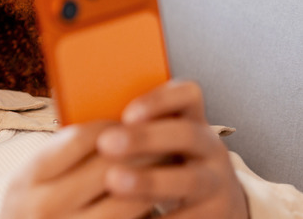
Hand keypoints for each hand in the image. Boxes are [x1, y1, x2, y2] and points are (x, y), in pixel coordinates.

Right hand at [1, 121, 153, 218]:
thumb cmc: (32, 212)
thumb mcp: (31, 182)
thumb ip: (62, 157)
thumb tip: (116, 125)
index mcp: (28, 178)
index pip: (80, 138)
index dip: (113, 126)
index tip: (131, 122)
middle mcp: (46, 206)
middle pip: (108, 167)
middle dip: (142, 151)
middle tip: (165, 141)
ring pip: (128, 201)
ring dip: (154, 182)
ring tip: (168, 170)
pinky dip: (152, 212)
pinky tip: (161, 203)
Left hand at [96, 81, 248, 217]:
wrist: (214, 203)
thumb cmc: (169, 165)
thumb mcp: (159, 143)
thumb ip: (133, 131)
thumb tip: (84, 128)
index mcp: (192, 121)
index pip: (187, 95)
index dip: (159, 100)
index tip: (126, 114)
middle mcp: (209, 147)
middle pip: (186, 134)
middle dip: (145, 138)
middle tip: (107, 143)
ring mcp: (217, 181)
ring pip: (190, 178)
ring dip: (151, 180)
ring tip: (114, 182)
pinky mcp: (218, 214)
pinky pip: (193, 216)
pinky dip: (164, 217)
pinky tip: (135, 216)